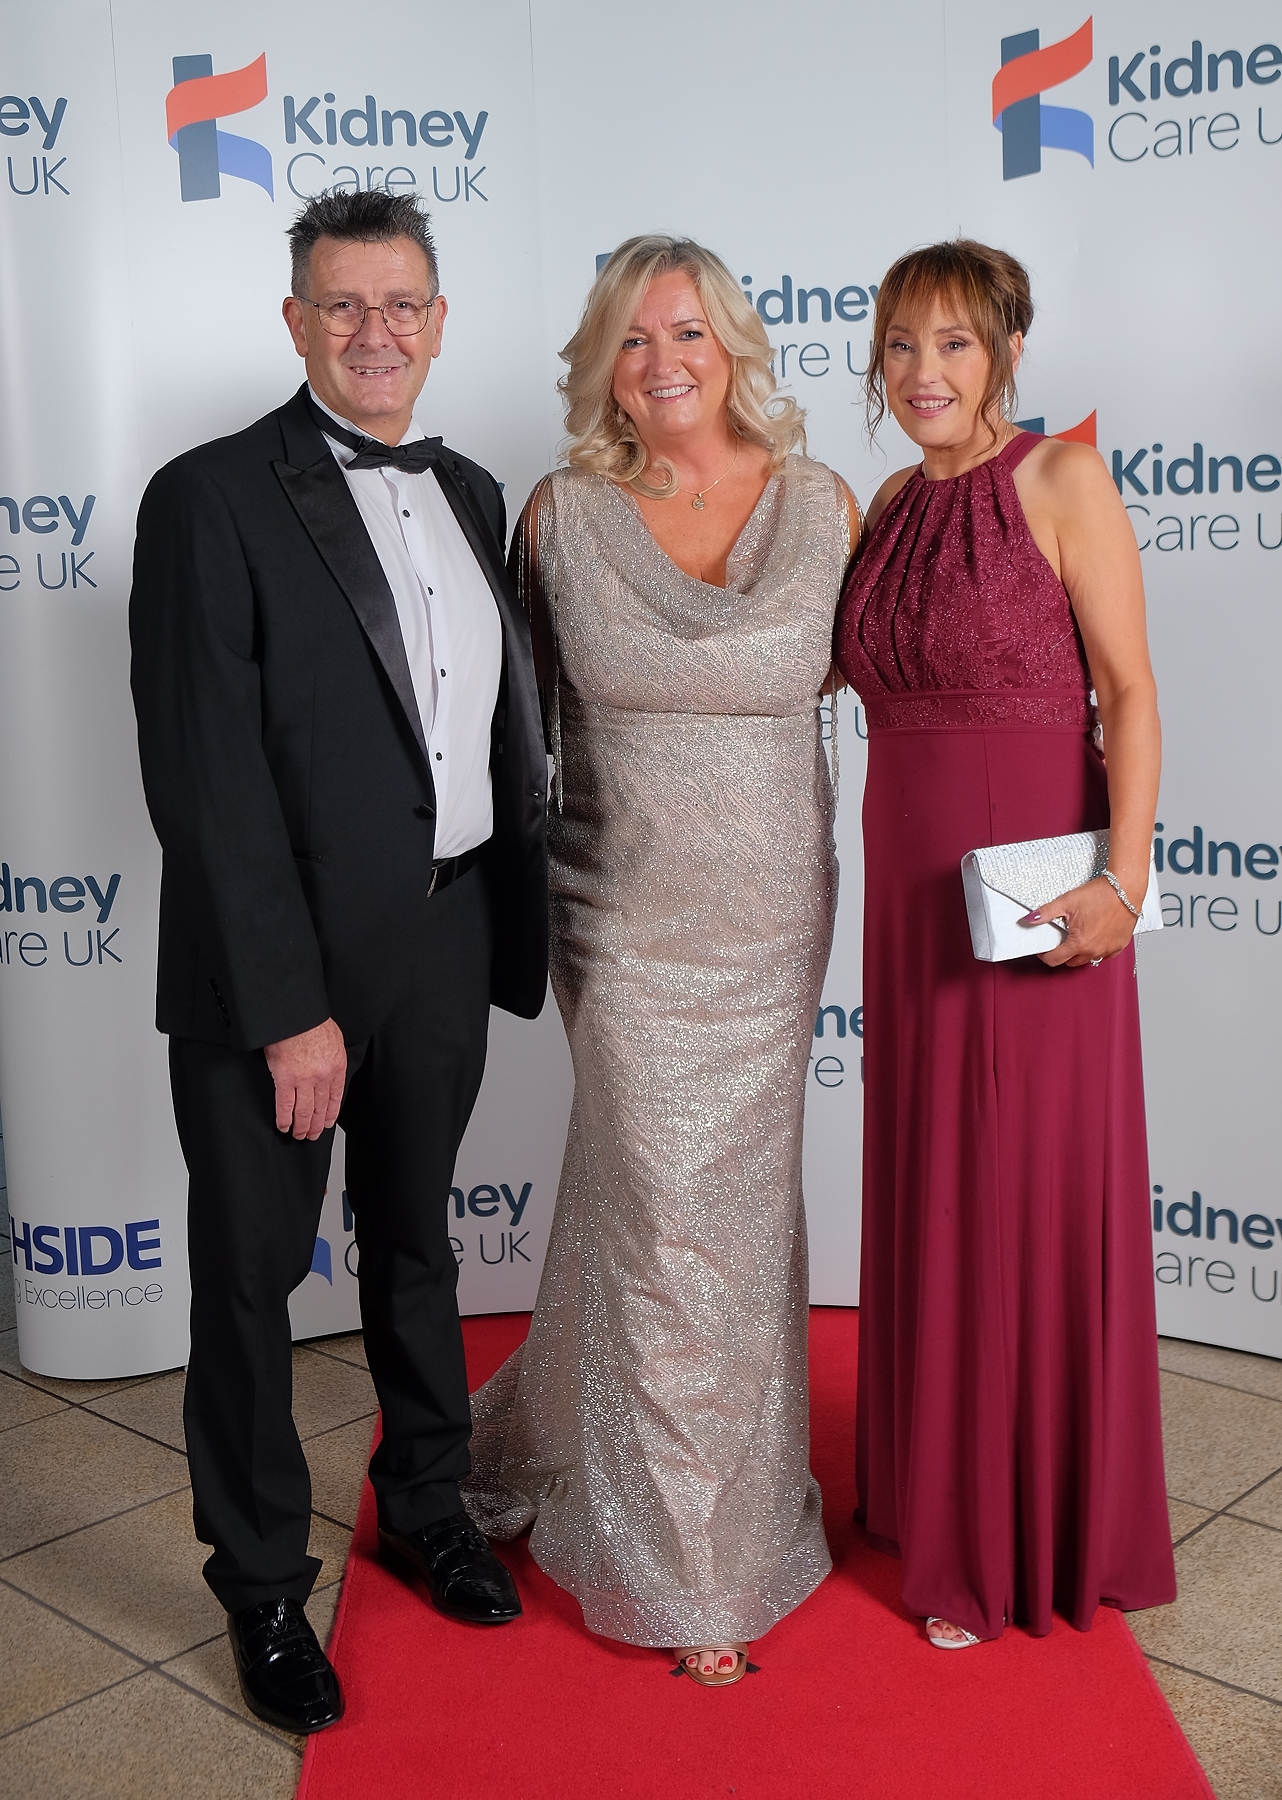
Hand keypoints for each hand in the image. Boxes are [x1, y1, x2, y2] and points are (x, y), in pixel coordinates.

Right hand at [263, 1018, 346, 1139]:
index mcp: (336, 1067)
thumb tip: (331, 1068)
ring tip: (299, 1135)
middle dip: (316, 1125)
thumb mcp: (334, 1039)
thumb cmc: (312, 1022)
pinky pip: (284, 1104)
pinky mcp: (284, 1078)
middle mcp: (322, 1077)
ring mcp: (303, 1080)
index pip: (335, 1097)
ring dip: (301, 1126)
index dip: (330, 1113)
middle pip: (320, 1108)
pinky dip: (284, 1118)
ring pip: (304, 1111)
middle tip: (312, 1135)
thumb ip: (333, 1057)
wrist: (296, 1015)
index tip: (327, 1122)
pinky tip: (284, 1126)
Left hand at [1026, 876, 1139, 968]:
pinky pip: (1105, 956)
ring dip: (1080, 953)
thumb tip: (1030, 919)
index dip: (1045, 955)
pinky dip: (1097, 951)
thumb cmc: (1100, 894)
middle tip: (1060, 941)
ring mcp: (1108, 949)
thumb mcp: (1067, 901)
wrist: (1126, 888)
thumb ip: (1046, 912)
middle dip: (1062, 954)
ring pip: (1088, 960)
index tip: (1043, 949)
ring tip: (1078, 938)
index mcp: (1079, 943)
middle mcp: (1094, 950)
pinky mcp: (1120, 945)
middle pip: (1071, 962)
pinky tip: (1094, 938)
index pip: (1055, 960)